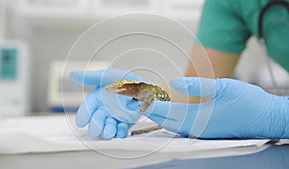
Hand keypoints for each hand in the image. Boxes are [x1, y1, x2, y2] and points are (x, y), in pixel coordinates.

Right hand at [70, 68, 147, 138]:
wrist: (146, 88)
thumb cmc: (127, 80)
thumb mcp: (109, 76)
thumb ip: (91, 77)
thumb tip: (72, 74)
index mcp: (97, 98)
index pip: (87, 108)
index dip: (83, 115)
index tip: (81, 122)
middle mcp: (103, 110)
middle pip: (95, 122)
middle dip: (95, 126)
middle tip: (98, 127)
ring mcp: (113, 118)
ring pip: (106, 129)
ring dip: (107, 131)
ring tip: (111, 130)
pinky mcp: (124, 124)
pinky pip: (120, 131)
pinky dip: (120, 132)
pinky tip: (122, 129)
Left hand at [128, 77, 288, 138]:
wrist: (265, 118)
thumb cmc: (248, 103)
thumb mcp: (223, 87)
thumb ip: (196, 85)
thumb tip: (174, 83)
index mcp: (197, 118)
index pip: (165, 111)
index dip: (150, 103)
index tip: (137, 96)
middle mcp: (195, 129)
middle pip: (165, 120)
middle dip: (150, 110)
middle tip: (137, 99)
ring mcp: (200, 133)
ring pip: (172, 125)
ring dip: (159, 114)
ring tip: (148, 103)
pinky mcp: (205, 133)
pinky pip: (181, 127)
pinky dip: (170, 118)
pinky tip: (168, 111)